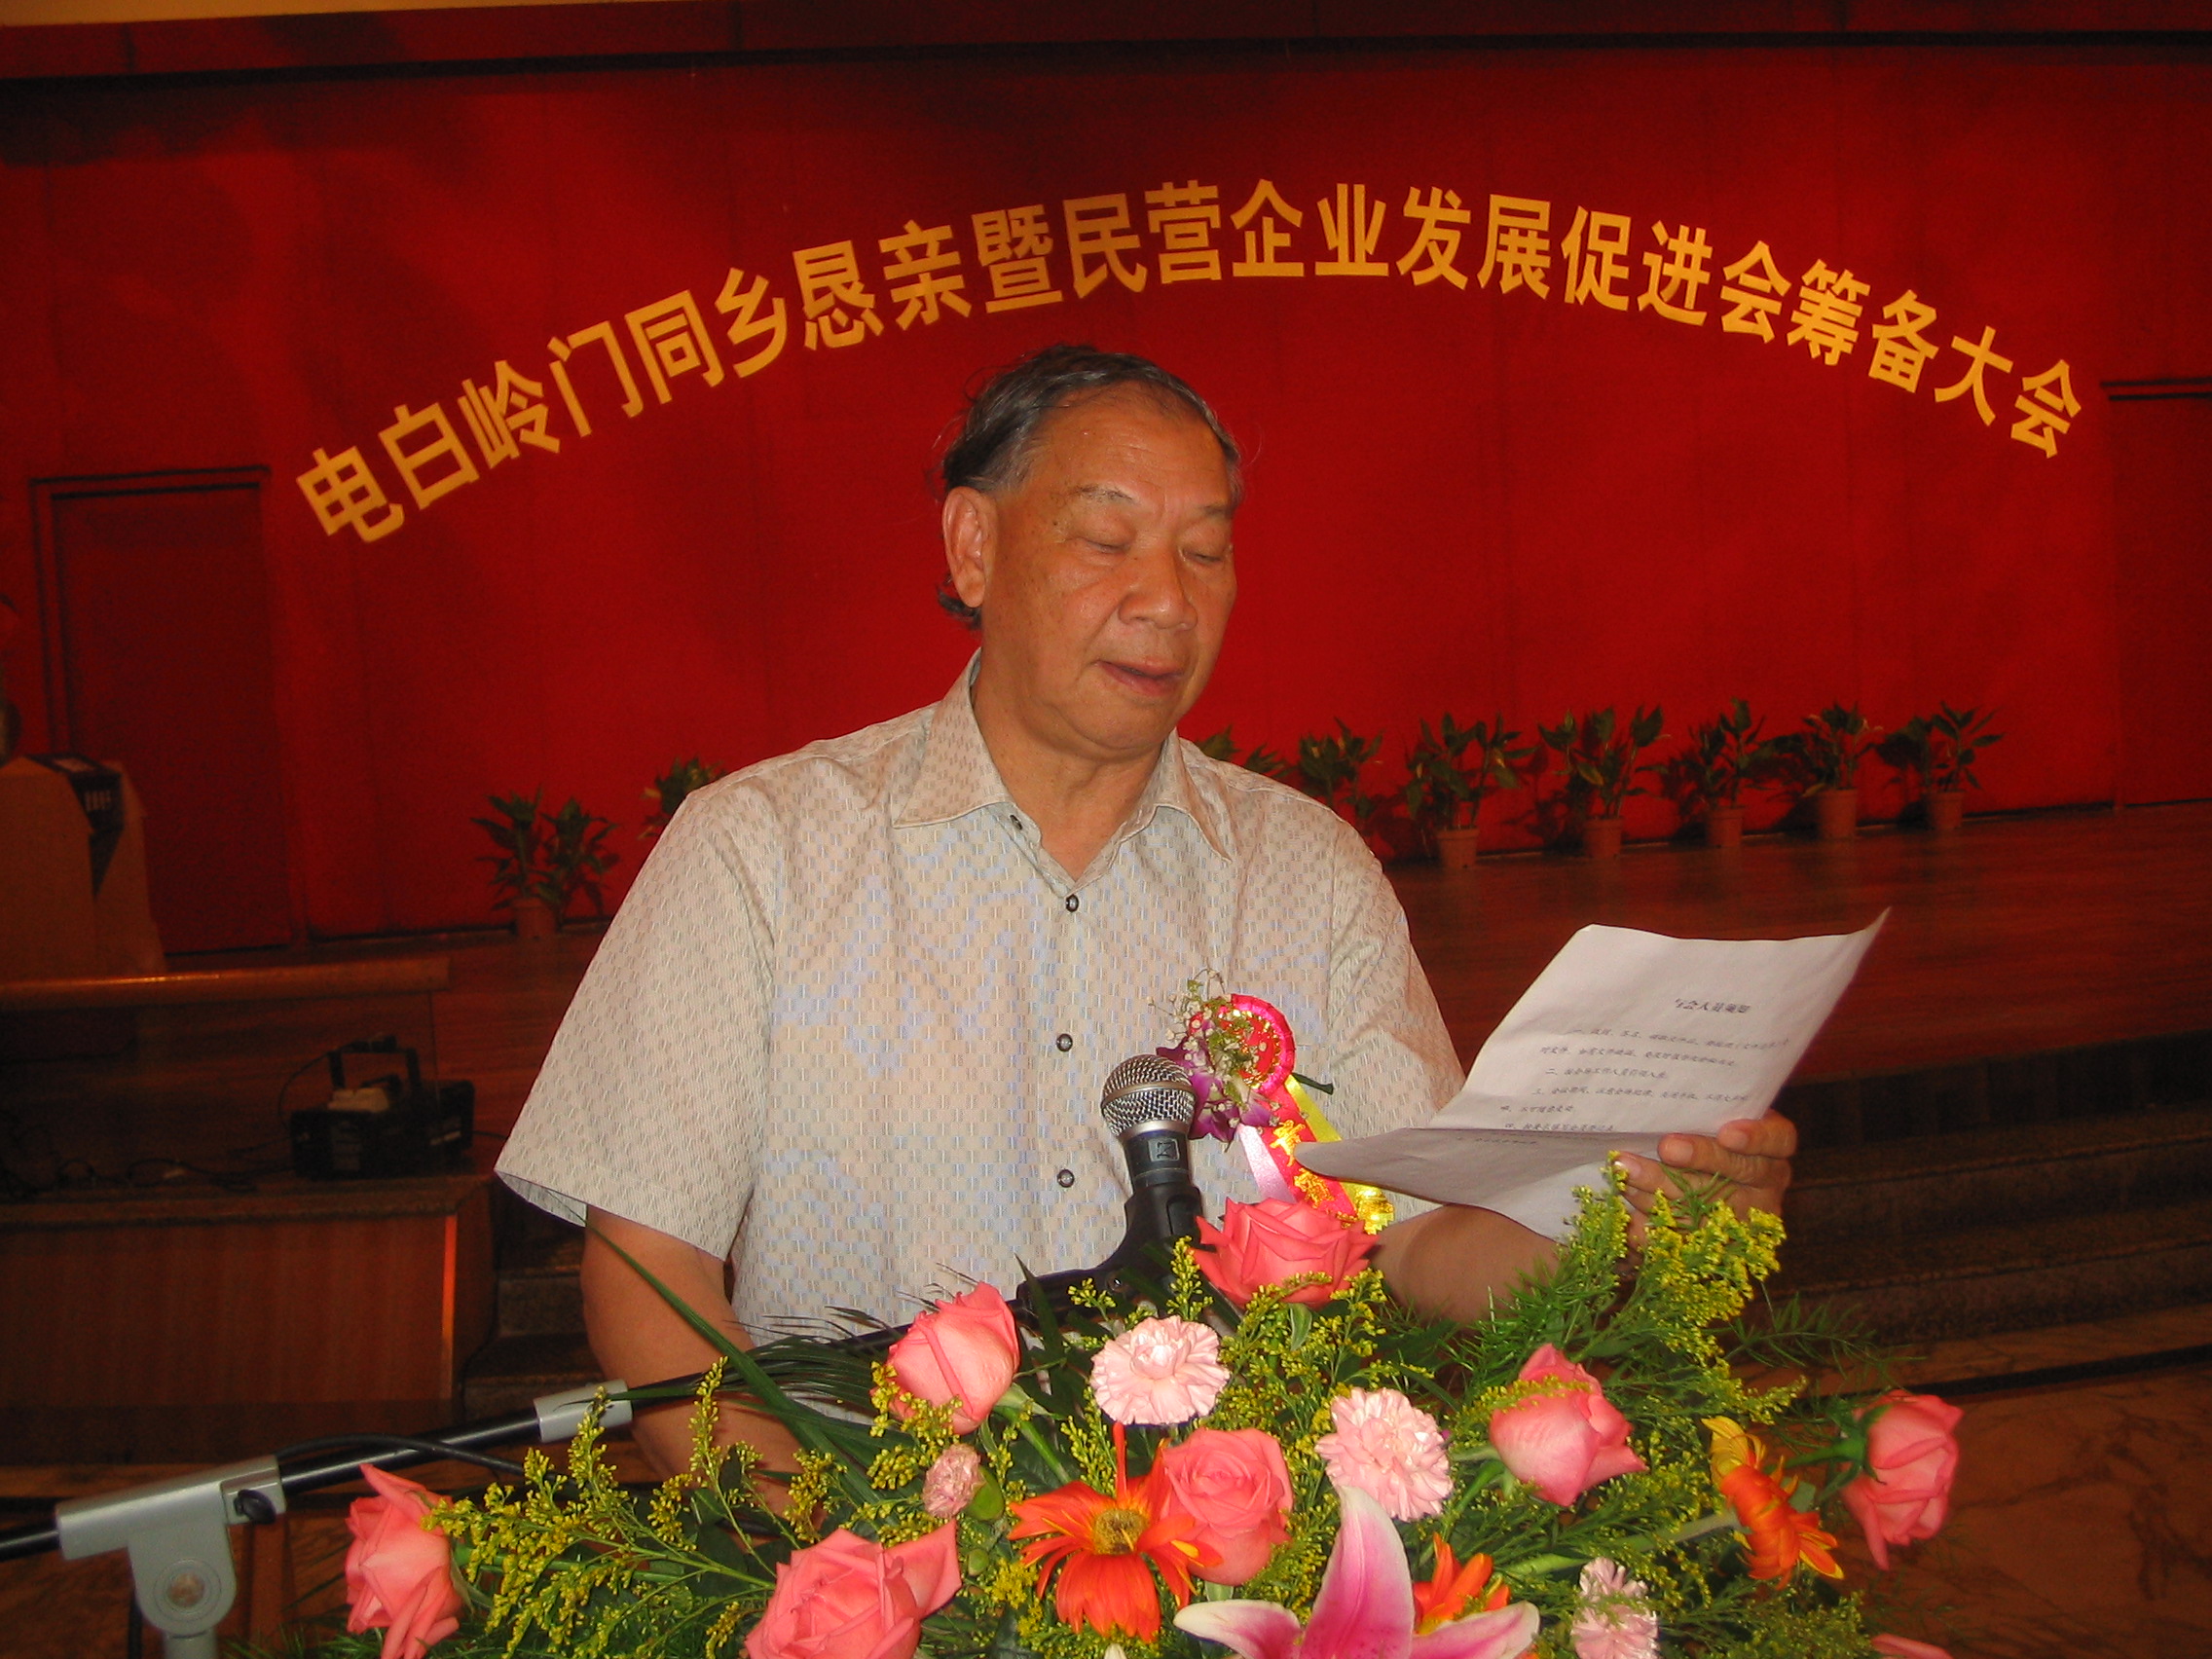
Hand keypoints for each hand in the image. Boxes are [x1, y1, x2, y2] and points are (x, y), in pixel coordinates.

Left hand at [1612, 1112, 1796, 1245]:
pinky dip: (1655, 1227)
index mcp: (1774, 1149)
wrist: (1710, 1183)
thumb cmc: (1709, 1133)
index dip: (1756, 1138)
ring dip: (1664, 1191)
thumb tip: (1664, 1103)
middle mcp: (1764, 1185)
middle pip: (1738, 1173)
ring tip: (1629, 1174)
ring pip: (1707, 1207)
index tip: (1727, 1132)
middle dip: (1700, 1159)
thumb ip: (1702, 1112)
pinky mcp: (1715, 1244)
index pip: (1778, 1140)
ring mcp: (1743, 1218)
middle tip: (1666, 1147)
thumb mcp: (1717, 1118)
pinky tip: (1630, 1217)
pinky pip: (1683, 1239)